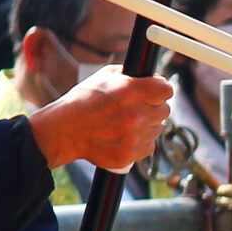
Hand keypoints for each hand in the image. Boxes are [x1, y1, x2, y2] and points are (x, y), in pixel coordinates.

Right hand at [29, 67, 175, 171]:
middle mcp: (136, 114)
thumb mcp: (104, 77)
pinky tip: (125, 136)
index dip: (161, 90)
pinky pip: (149, 146)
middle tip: (138, 107)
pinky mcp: (130, 155)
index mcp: (132, 91)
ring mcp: (134, 137)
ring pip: (158, 129)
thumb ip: (130, 76)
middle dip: (154, 107)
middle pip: (165, 110)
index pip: (166, 90)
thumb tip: (152, 77)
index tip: (155, 92)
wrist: (64, 130)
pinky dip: (140, 142)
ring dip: (148, 125)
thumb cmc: (83, 101)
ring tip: (127, 122)